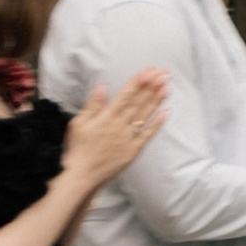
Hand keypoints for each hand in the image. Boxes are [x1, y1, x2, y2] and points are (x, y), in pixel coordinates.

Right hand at [62, 69, 166, 193]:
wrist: (81, 175)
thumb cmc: (78, 149)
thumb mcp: (78, 123)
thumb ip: (92, 105)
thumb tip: (102, 86)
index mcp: (106, 117)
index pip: (126, 94)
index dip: (139, 81)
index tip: (149, 70)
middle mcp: (119, 126)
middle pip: (138, 102)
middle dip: (152, 86)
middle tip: (164, 73)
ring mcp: (127, 138)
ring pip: (144, 116)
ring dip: (156, 100)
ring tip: (167, 86)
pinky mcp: (132, 151)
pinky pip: (147, 136)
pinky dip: (157, 124)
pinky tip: (166, 112)